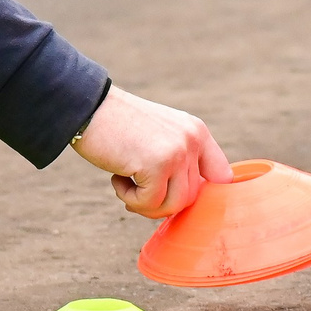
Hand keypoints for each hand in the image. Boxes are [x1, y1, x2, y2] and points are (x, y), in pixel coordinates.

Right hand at [70, 86, 231, 218]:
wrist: (87, 105)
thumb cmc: (117, 125)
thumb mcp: (159, 135)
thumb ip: (178, 159)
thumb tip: (186, 203)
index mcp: (197, 131)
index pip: (223, 176)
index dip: (204, 194)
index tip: (176, 195)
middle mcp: (192, 140)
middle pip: (191, 198)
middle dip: (161, 202)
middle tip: (136, 192)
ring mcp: (177, 152)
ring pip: (173, 205)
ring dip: (146, 204)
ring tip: (125, 184)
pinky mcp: (156, 164)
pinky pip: (149, 203)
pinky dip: (130, 198)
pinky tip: (116, 178)